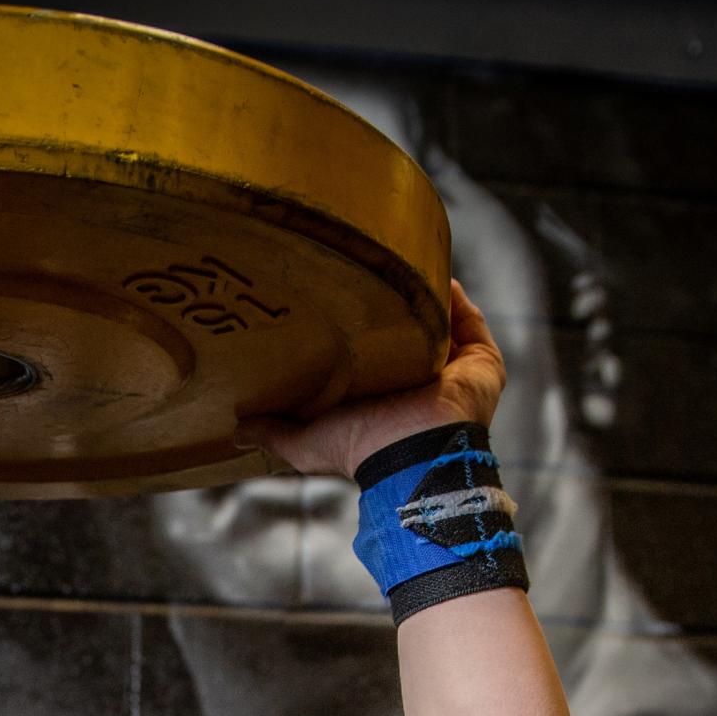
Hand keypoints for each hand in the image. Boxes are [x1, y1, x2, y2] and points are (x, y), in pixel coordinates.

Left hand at [236, 278, 505, 478]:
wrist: (409, 452)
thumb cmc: (361, 449)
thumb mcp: (306, 442)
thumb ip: (275, 432)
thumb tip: (235, 429)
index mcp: (388, 397)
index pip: (381, 356)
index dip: (368, 329)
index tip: (347, 297)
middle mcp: (422, 383)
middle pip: (414, 335)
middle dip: (400, 307)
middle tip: (376, 273)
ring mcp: (455, 372)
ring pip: (445, 325)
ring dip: (429, 296)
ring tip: (408, 263)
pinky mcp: (481, 363)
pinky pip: (472, 323)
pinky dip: (458, 300)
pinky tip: (439, 275)